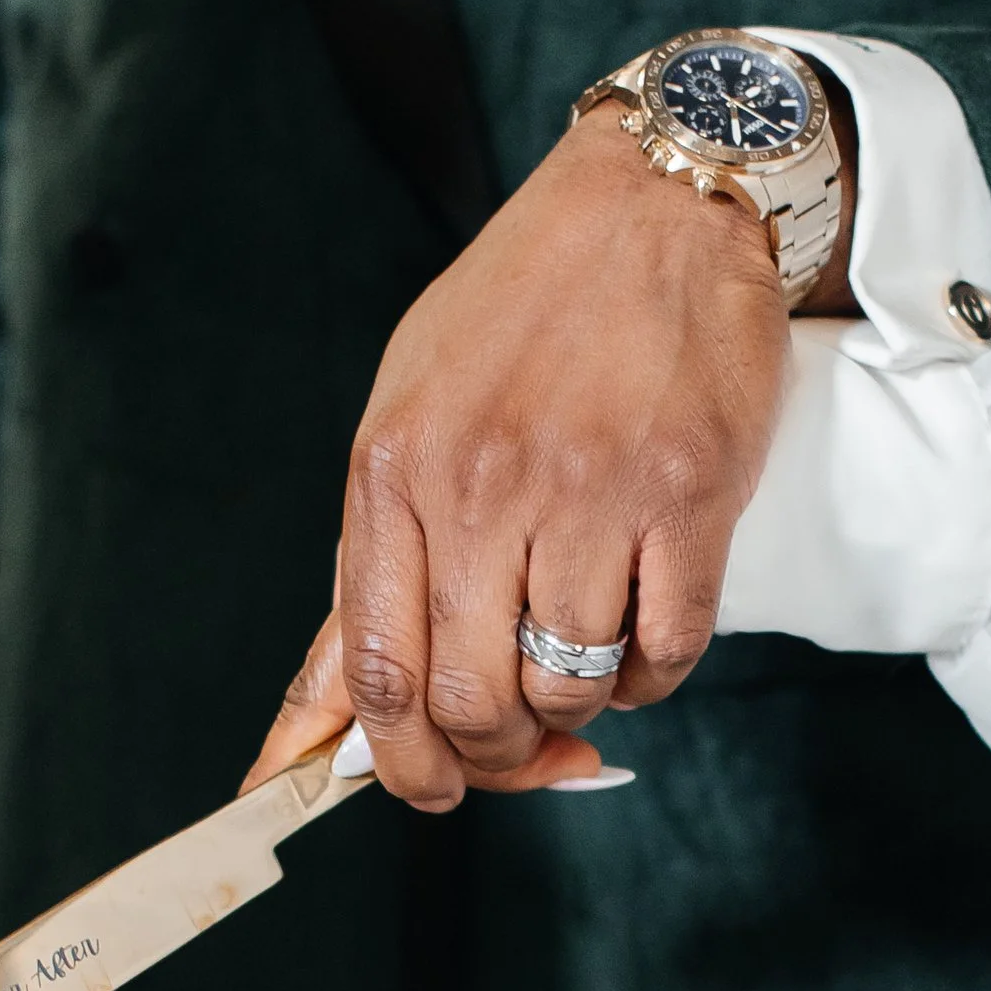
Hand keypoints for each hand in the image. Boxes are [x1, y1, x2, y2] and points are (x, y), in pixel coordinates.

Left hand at [251, 83, 851, 810]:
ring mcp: (588, 491)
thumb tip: (302, 736)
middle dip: (497, 759)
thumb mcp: (411, 421)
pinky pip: (666, 649)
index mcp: (396, 472)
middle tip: (527, 747)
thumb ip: (371, 573)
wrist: (657, 201)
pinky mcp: (688, 495)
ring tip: (588, 661)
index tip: (429, 789)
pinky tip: (642, 634)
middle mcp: (481, 486)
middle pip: (469, 702)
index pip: (375, 672)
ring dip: (579, 709)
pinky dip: (651, 675)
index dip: (399, 765)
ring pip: (567, 684)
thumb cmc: (526, 314)